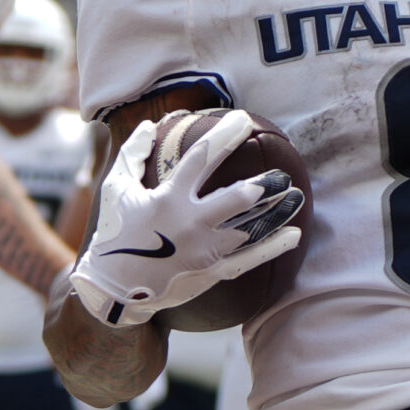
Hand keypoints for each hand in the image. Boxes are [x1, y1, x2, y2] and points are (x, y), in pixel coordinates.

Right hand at [68, 112, 303, 328]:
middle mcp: (189, 223)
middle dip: (261, 185)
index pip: (202, 158)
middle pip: (233, 199)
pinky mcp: (209, 272)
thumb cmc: (114, 234)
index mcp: (168, 198)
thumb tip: (149, 126)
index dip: (225, 136)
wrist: (113, 289)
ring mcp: (202, 250)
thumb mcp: (115, 189)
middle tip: (282, 173)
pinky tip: (295, 235)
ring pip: (248, 229)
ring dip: (275, 214)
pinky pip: (247, 260)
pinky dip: (273, 247)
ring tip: (296, 197)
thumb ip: (132, 154)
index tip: (245, 120)